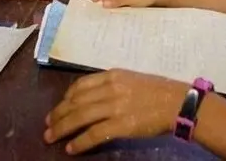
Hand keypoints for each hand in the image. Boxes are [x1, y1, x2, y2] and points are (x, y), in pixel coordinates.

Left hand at [44, 69, 185, 154]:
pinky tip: (71, 148)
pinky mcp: (120, 124)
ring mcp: (114, 106)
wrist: (178, 102)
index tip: (59, 106)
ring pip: (79, 117)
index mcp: (112, 75)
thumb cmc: (159, 90)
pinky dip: (80, 142)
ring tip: (50, 137)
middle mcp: (109, 88)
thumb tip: (94, 97)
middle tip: (47, 124)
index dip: (65, 97)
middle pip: (75, 102)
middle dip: (58, 114)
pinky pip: (93, 134)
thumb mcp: (132, 79)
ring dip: (62, 128)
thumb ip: (113, 85)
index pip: (80, 85)